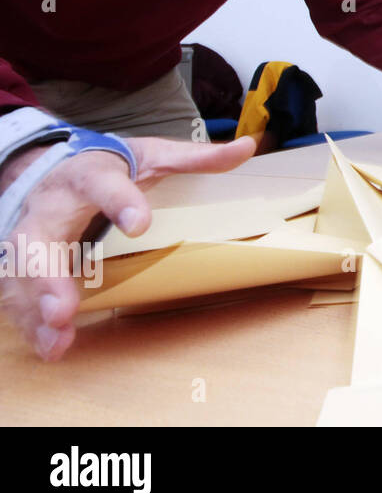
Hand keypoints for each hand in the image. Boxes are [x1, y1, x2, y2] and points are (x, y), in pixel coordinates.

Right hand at [0, 135, 254, 359]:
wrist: (62, 165)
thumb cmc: (115, 166)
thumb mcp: (154, 155)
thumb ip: (196, 157)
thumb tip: (247, 147)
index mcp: (91, 175)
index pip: (104, 184)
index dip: (121, 202)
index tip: (140, 224)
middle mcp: (53, 205)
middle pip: (39, 237)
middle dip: (46, 274)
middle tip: (63, 309)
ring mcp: (34, 235)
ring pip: (22, 272)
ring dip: (36, 307)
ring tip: (57, 338)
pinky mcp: (27, 261)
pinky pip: (20, 291)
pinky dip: (31, 320)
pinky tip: (51, 345)